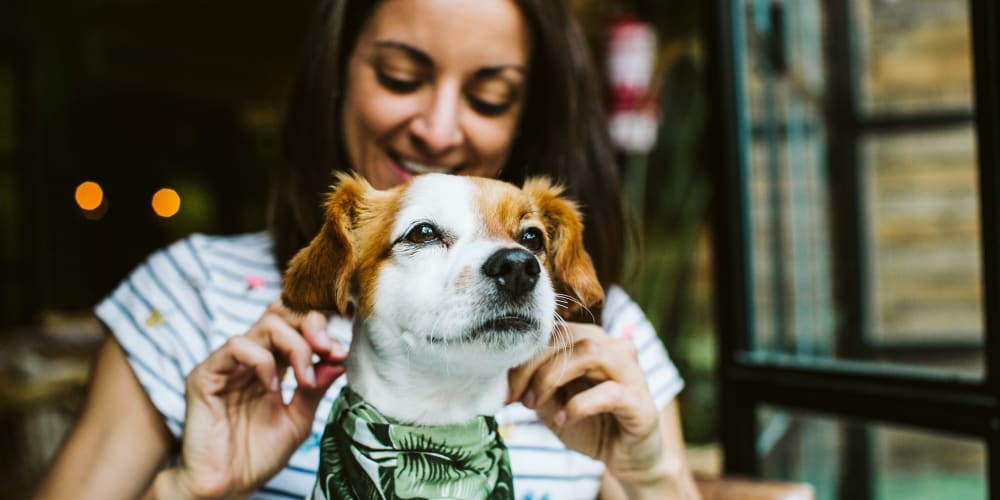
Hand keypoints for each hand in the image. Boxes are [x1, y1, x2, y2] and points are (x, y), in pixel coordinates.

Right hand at [170, 301, 346, 498]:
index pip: (295, 324)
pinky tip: (272, 386)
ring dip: (295, 346)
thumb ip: (316, 388)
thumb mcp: (299, 420)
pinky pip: (237, 347)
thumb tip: (339, 358)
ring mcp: (228, 364)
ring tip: (305, 379)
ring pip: (265, 325)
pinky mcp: (206, 375)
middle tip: (328, 349)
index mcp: (274, 364)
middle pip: (281, 313)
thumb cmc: (258, 455)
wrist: (226, 486)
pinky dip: (263, 360)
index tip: (340, 353)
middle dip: (311, 325)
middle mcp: (250, 358)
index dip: (321, 329)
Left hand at [507, 322, 665, 484]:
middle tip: (515, 397)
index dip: (523, 355)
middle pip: (567, 336)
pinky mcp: (641, 400)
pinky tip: (564, 420)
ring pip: (588, 352)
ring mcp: (631, 371)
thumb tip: (500, 373)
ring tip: (534, 404)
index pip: (552, 332)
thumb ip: (533, 383)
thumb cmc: (587, 425)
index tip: (503, 386)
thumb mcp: (551, 402)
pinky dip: (579, 405)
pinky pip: (609, 392)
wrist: (624, 458)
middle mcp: (613, 347)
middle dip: (533, 366)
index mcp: (591, 341)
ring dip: (552, 377)